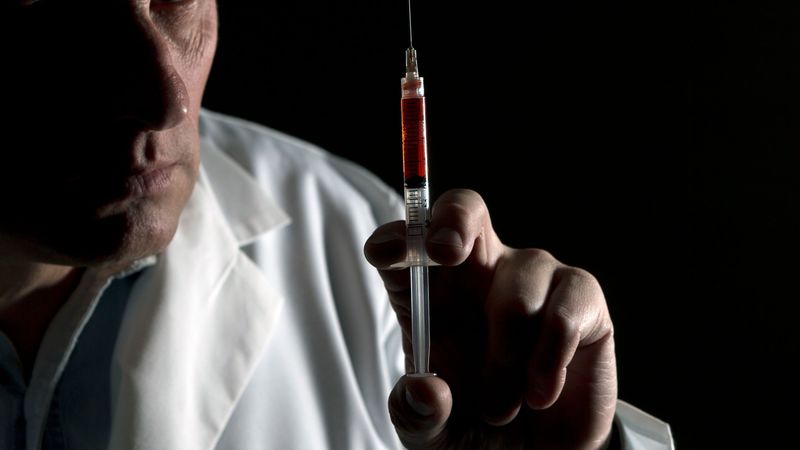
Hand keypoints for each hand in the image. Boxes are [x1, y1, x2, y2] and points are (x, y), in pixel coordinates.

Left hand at [364, 189, 616, 449]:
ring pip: (515, 296)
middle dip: (453, 221)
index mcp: (429, 293)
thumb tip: (423, 389)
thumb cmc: (474, 428)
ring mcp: (532, 277)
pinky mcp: (580, 297)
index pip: (403, 245)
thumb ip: (418, 414)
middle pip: (465, 208)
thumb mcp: (432, 433)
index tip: (386, 255)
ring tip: (500, 408)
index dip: (394, 240)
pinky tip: (539, 394)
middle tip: (445, 253)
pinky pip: (563, 311)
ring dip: (505, 362)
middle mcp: (478, 271)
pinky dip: (547, 361)